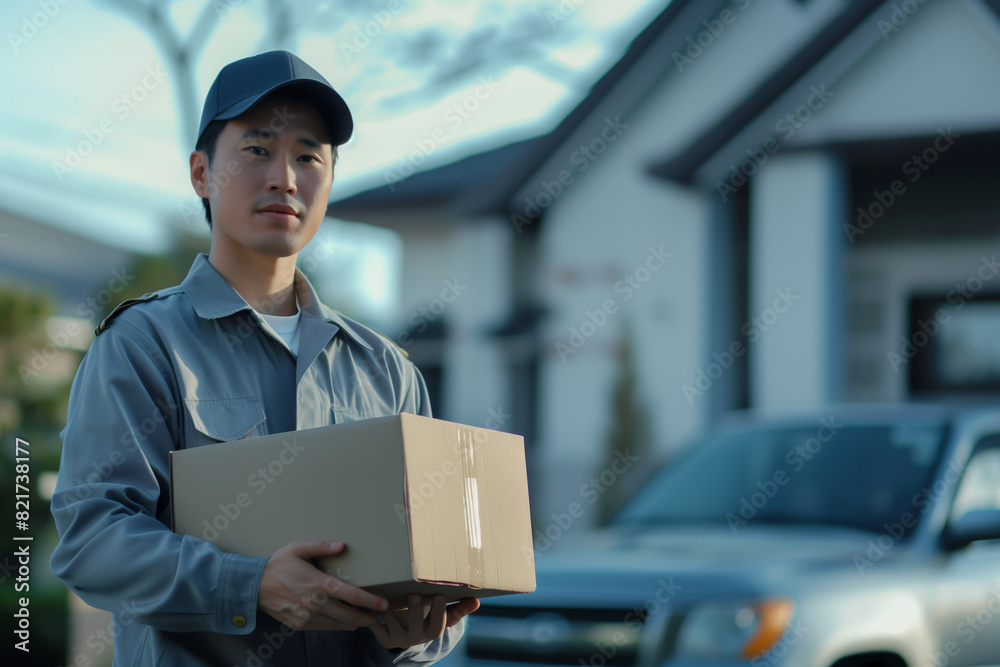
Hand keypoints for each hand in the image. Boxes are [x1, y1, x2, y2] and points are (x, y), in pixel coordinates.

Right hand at [257, 540, 387, 630]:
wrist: (253, 586)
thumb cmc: (278, 564)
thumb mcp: (298, 548)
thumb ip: (322, 546)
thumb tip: (342, 545)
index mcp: (319, 583)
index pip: (351, 595)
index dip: (370, 601)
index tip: (384, 604)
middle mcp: (315, 603)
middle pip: (349, 616)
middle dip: (366, 618)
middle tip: (378, 617)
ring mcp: (307, 616)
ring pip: (338, 625)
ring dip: (353, 624)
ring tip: (364, 620)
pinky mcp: (300, 624)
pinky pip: (324, 628)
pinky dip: (336, 626)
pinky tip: (342, 622)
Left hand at [370, 594, 479, 649]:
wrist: (405, 634)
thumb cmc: (427, 618)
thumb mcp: (443, 616)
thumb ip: (459, 609)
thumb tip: (477, 601)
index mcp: (433, 630)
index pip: (439, 622)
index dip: (439, 609)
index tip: (440, 594)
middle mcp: (417, 637)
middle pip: (417, 622)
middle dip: (416, 609)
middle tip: (415, 594)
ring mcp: (399, 639)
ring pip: (393, 621)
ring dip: (389, 608)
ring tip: (387, 595)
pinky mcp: (384, 638)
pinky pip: (377, 626)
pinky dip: (373, 615)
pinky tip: (372, 602)